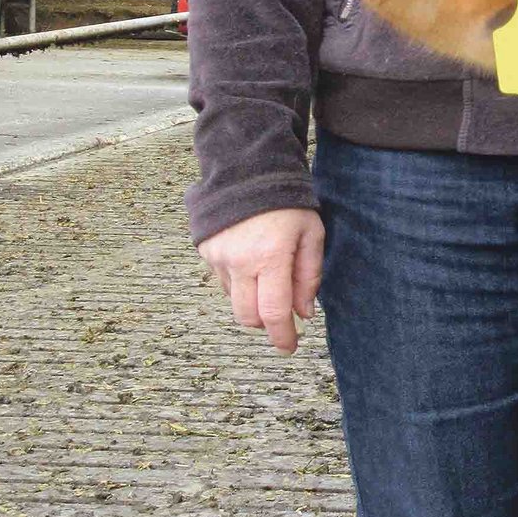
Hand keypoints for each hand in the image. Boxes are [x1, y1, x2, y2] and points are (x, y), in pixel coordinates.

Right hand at [198, 207, 324, 354]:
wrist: (248, 169)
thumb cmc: (287, 200)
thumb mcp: (311, 233)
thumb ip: (309, 275)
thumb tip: (304, 313)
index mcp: (270, 256)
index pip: (273, 312)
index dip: (282, 336)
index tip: (289, 347)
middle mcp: (240, 261)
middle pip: (247, 316)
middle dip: (265, 323)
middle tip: (282, 316)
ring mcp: (219, 257)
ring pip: (233, 301)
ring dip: (252, 302)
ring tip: (268, 278)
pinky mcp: (206, 251)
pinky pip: (223, 282)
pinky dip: (239, 284)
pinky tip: (251, 262)